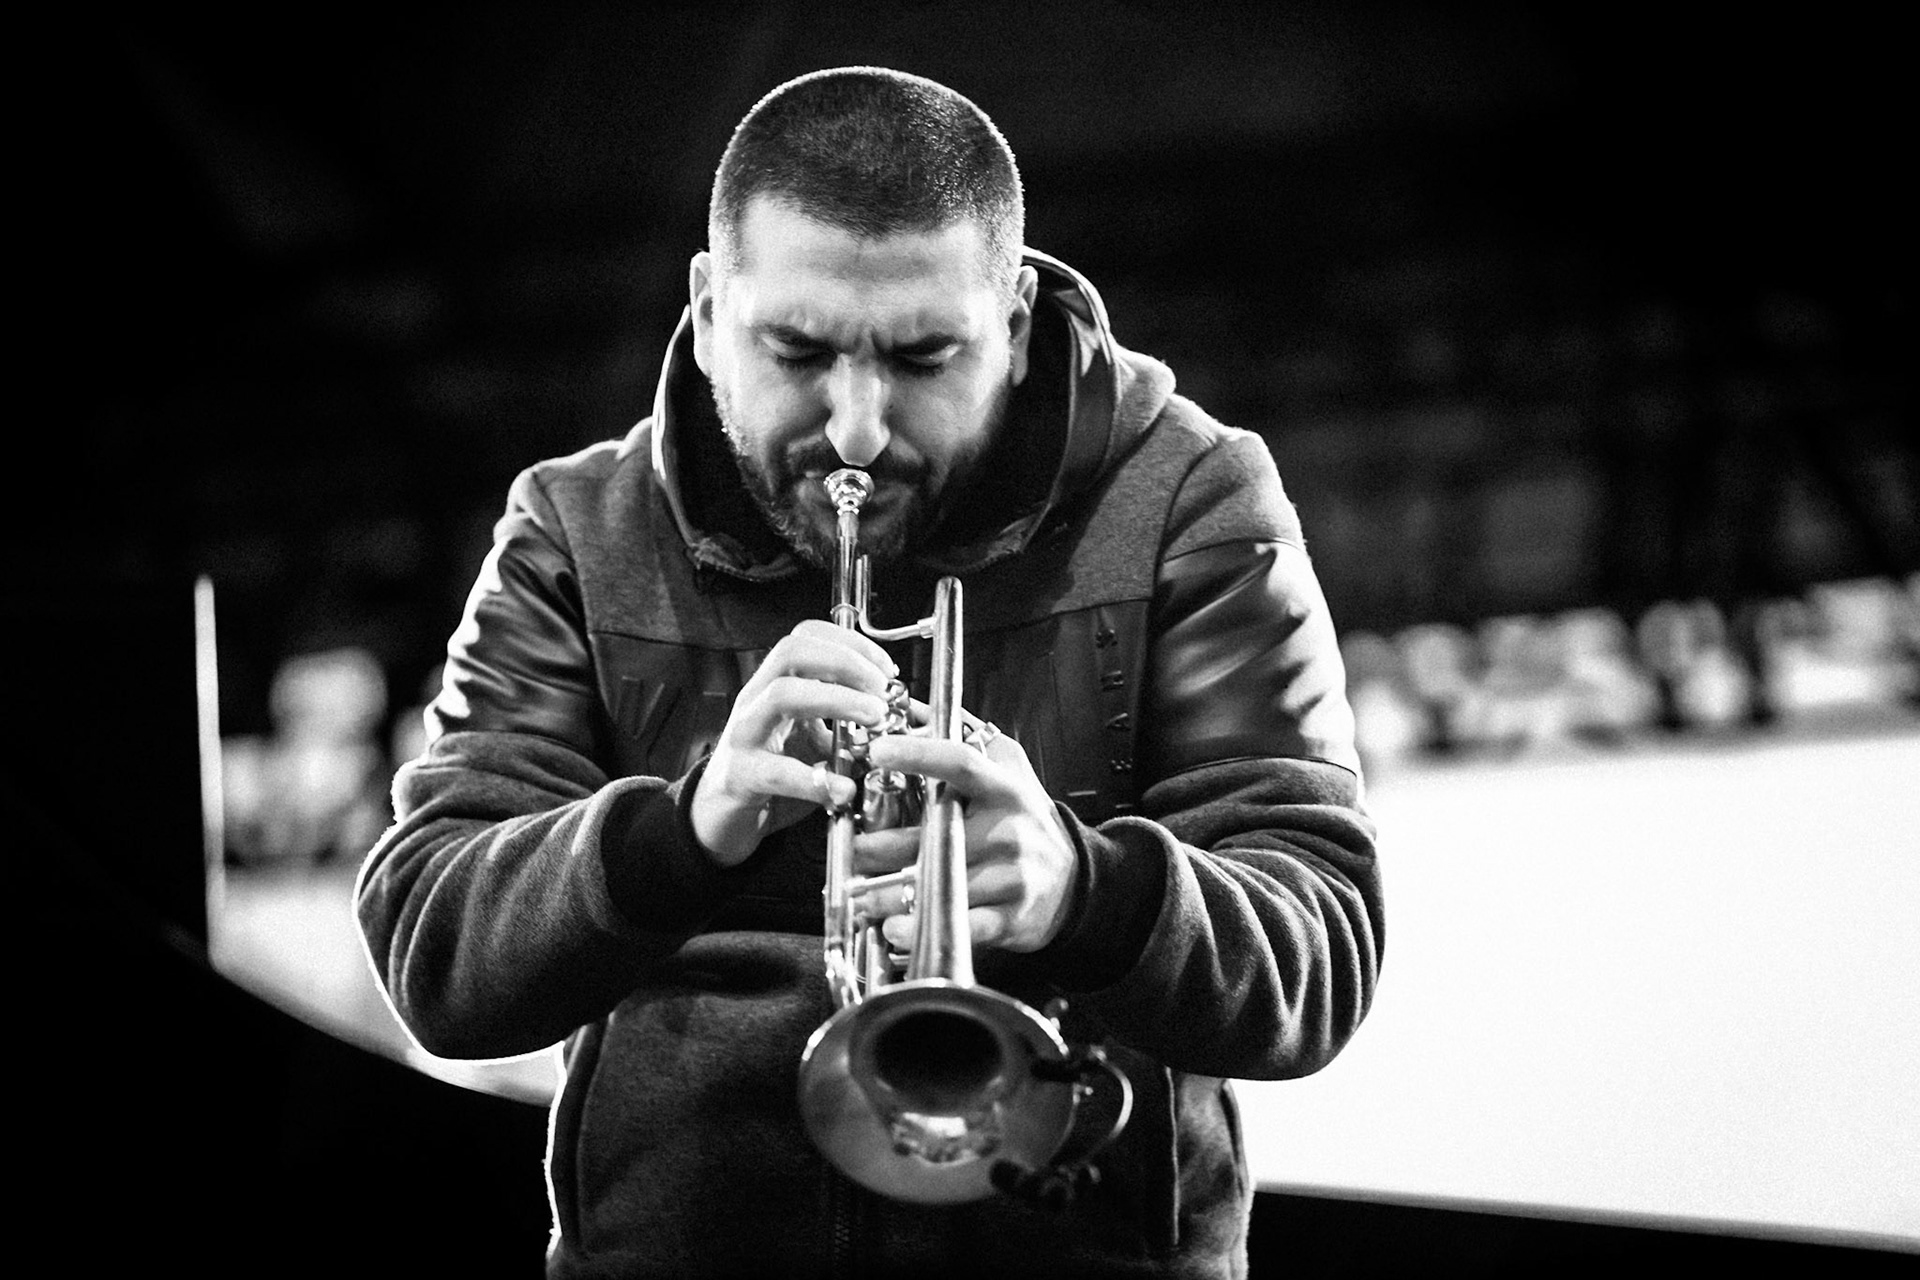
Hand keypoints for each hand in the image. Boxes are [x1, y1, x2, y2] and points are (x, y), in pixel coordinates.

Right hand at [690, 620, 897, 865]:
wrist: (722, 816)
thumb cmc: (772, 771)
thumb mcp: (813, 739)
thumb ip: (846, 724)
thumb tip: (901, 716)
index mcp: (775, 684)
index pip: (805, 636)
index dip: (849, 642)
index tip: (885, 668)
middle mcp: (756, 700)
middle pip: (792, 651)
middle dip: (845, 662)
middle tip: (882, 690)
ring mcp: (744, 734)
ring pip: (783, 696)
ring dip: (836, 700)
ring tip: (873, 720)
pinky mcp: (741, 775)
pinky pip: (776, 771)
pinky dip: (815, 780)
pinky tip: (844, 790)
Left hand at [853, 722, 1079, 953]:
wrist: (1074, 880)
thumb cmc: (1026, 820)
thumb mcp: (1007, 770)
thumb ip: (963, 739)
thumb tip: (908, 707)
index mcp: (1004, 788)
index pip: (960, 762)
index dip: (919, 754)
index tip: (878, 751)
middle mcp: (1008, 830)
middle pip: (936, 835)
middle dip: (882, 846)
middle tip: (851, 850)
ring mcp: (1011, 876)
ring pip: (941, 885)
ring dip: (889, 894)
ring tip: (858, 894)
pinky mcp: (1010, 918)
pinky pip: (959, 926)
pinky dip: (920, 931)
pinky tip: (894, 930)